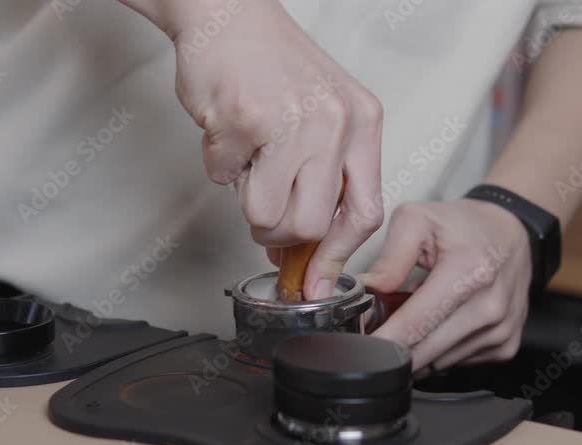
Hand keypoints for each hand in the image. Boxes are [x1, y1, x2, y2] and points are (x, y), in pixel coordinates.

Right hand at [122, 0, 384, 299]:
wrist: (228, 11)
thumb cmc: (273, 65)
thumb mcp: (323, 116)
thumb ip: (322, 181)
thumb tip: (301, 253)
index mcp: (362, 123)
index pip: (364, 212)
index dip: (336, 255)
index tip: (316, 280)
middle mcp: (334, 122)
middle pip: (310, 226)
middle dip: (278, 233)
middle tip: (263, 206)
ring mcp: (291, 121)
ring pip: (265, 214)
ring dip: (244, 198)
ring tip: (247, 156)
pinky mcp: (245, 120)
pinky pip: (223, 178)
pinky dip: (217, 161)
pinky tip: (226, 126)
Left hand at [359, 200, 531, 372]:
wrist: (511, 232)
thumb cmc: (464, 225)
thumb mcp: (417, 220)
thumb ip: (389, 259)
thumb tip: (367, 293)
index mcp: (469, 272)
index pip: (415, 326)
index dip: (380, 341)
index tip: (359, 345)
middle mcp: (490, 306)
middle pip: (424, 353)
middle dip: (393, 347)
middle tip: (380, 327)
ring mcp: (500, 331)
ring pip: (438, 364)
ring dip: (417, 349)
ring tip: (414, 318)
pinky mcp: (506, 346)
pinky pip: (457, 364)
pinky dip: (439, 350)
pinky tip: (438, 324)